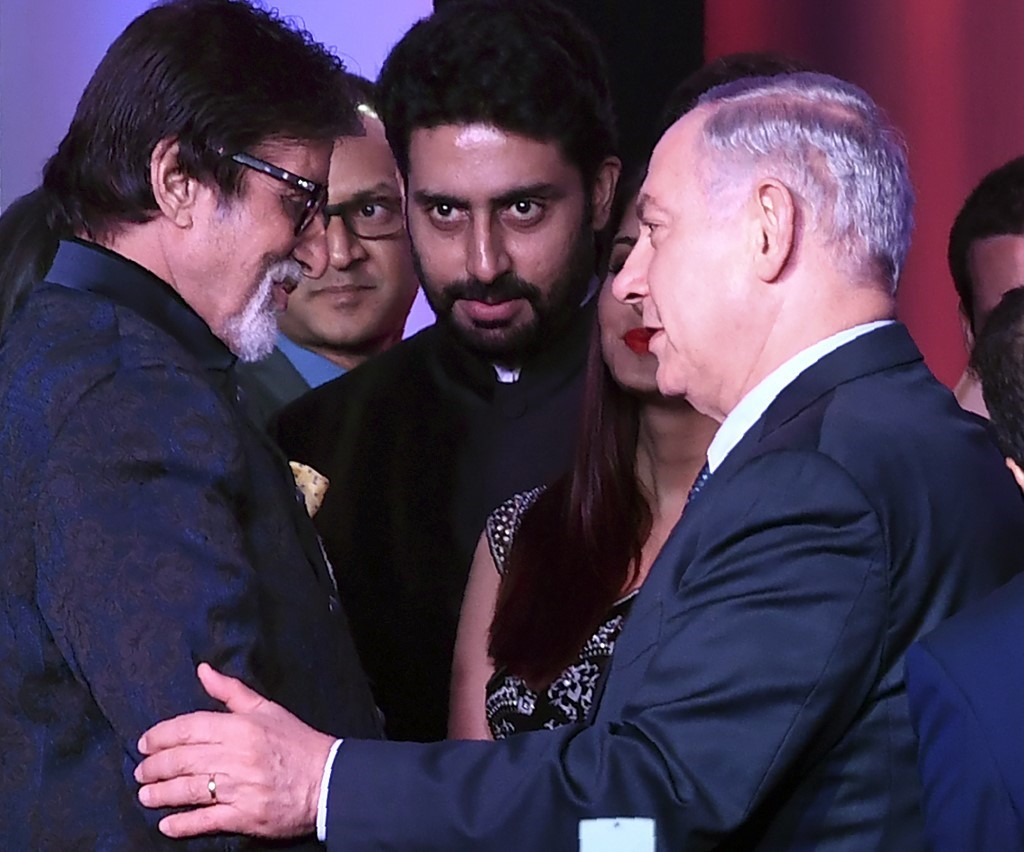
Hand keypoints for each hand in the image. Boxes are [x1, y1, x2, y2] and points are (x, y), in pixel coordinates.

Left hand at [135, 662, 334, 838]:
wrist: (327, 780)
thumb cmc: (296, 742)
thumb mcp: (267, 709)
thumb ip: (231, 691)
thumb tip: (202, 670)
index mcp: (241, 727)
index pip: (190, 728)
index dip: (161, 735)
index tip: (145, 743)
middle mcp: (237, 756)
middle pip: (183, 760)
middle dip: (155, 767)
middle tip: (141, 772)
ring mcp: (239, 788)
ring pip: (189, 790)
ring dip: (162, 794)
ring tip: (146, 795)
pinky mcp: (245, 816)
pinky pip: (206, 821)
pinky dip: (182, 824)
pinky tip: (167, 824)